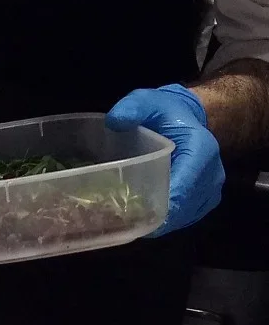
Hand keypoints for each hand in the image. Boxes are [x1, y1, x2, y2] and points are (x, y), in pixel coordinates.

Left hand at [106, 84, 224, 235]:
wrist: (187, 118)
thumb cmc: (165, 111)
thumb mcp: (146, 101)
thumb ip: (132, 107)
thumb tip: (114, 121)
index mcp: (201, 150)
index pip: (184, 186)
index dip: (162, 204)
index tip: (134, 214)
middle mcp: (211, 174)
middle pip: (183, 208)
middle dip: (154, 217)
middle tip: (121, 222)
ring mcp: (210, 190)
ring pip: (183, 217)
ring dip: (158, 222)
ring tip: (126, 223)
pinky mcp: (204, 200)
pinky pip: (184, 217)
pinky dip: (164, 221)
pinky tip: (140, 219)